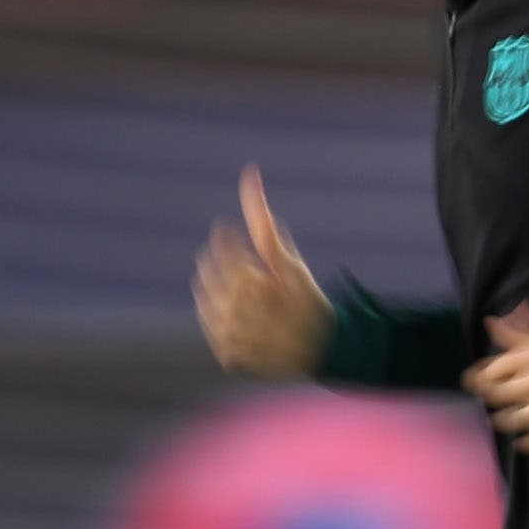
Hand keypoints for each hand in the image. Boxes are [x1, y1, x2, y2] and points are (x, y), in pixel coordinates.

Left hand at [193, 165, 332, 376]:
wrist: (324, 350)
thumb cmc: (307, 299)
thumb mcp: (287, 260)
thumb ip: (262, 220)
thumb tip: (248, 172)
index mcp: (250, 283)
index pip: (222, 247)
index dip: (229, 239)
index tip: (238, 239)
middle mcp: (234, 311)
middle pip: (208, 269)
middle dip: (224, 263)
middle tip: (250, 271)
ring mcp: (229, 336)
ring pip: (204, 298)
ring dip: (219, 288)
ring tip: (244, 291)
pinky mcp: (228, 356)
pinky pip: (210, 326)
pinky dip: (221, 316)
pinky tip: (240, 314)